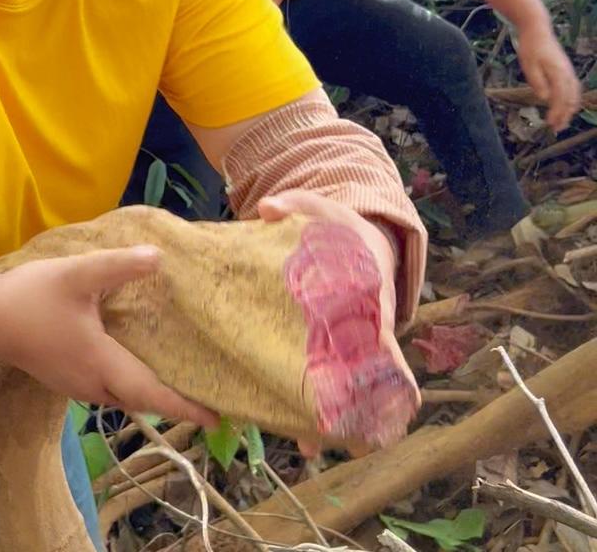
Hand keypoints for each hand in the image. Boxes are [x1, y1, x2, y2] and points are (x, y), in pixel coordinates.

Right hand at [0, 245, 217, 427]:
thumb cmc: (31, 298)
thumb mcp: (77, 275)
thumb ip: (118, 266)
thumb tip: (158, 257)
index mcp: (100, 364)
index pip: (151, 394)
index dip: (185, 407)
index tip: (217, 418)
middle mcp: (93, 385)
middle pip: (141, 400)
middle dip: (174, 403)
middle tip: (207, 399)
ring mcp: (77, 385)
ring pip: (124, 396)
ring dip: (151, 393)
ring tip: (180, 380)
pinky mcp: (67, 378)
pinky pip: (108, 388)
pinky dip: (130, 383)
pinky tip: (137, 362)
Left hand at [257, 191, 419, 455]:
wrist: (352, 240)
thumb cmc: (340, 230)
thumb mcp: (322, 210)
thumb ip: (297, 204)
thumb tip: (268, 208)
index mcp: (370, 301)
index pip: (380, 341)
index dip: (378, 373)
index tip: (369, 400)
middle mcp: (363, 331)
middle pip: (358, 379)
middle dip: (344, 408)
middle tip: (323, 435)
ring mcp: (343, 345)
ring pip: (337, 387)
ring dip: (321, 413)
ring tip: (305, 445)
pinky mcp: (319, 349)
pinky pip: (316, 379)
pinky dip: (304, 401)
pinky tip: (287, 428)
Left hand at [516, 24, 581, 132]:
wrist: (537, 30)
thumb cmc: (530, 47)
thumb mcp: (528, 65)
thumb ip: (537, 82)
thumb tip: (544, 98)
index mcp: (558, 73)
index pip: (560, 99)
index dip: (557, 113)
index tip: (550, 124)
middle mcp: (567, 73)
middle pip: (570, 99)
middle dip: (565, 115)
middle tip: (557, 129)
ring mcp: (568, 71)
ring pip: (574, 95)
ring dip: (569, 110)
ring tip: (562, 122)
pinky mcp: (566, 70)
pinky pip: (574, 89)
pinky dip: (571, 100)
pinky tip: (566, 107)